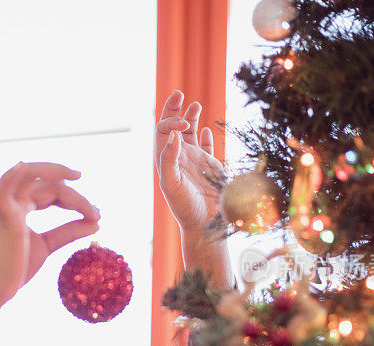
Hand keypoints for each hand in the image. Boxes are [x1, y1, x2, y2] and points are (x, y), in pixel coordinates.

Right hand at [0, 162, 99, 306]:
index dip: (73, 199)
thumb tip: (96, 223)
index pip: (48, 190)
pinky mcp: (4, 217)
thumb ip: (68, 232)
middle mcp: (10, 202)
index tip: (95, 214)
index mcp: (18, 208)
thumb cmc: (13, 270)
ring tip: (81, 184)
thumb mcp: (47, 245)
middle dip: (74, 195)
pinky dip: (16, 173)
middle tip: (96, 212)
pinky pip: (6, 186)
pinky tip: (31, 169)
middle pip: (46, 184)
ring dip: (58, 175)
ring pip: (32, 177)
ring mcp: (5, 207)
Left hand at [155, 90, 225, 232]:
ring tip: (194, 104)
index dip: (171, 121)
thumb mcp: (172, 183)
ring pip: (190, 133)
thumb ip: (169, 159)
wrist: (204, 224)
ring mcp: (194, 160)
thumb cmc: (184, 206)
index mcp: (166, 160)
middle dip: (174, 110)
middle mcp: (178, 157)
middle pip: (172, 128)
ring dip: (190, 118)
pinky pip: (204, 146)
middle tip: (178, 93)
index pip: (163, 132)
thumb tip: (174, 135)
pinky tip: (204, 130)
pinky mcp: (209, 165)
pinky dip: (204, 136)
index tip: (184, 125)